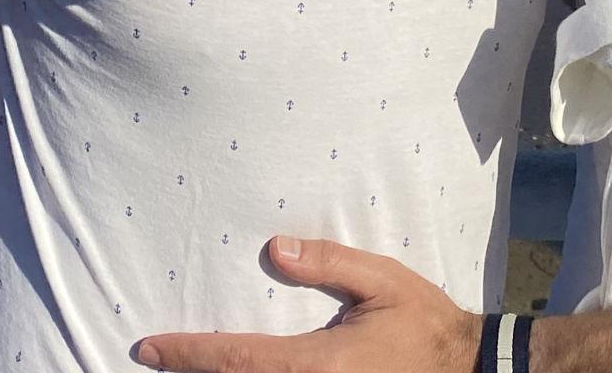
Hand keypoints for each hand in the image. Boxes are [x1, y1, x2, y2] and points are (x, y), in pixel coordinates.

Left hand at [135, 238, 479, 372]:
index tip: (149, 346)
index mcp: (318, 363)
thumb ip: (328, 262)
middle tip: (151, 358)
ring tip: (180, 366)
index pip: (238, 359)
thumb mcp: (380, 279)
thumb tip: (275, 250)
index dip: (189, 354)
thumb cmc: (420, 321)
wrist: (463, 368)